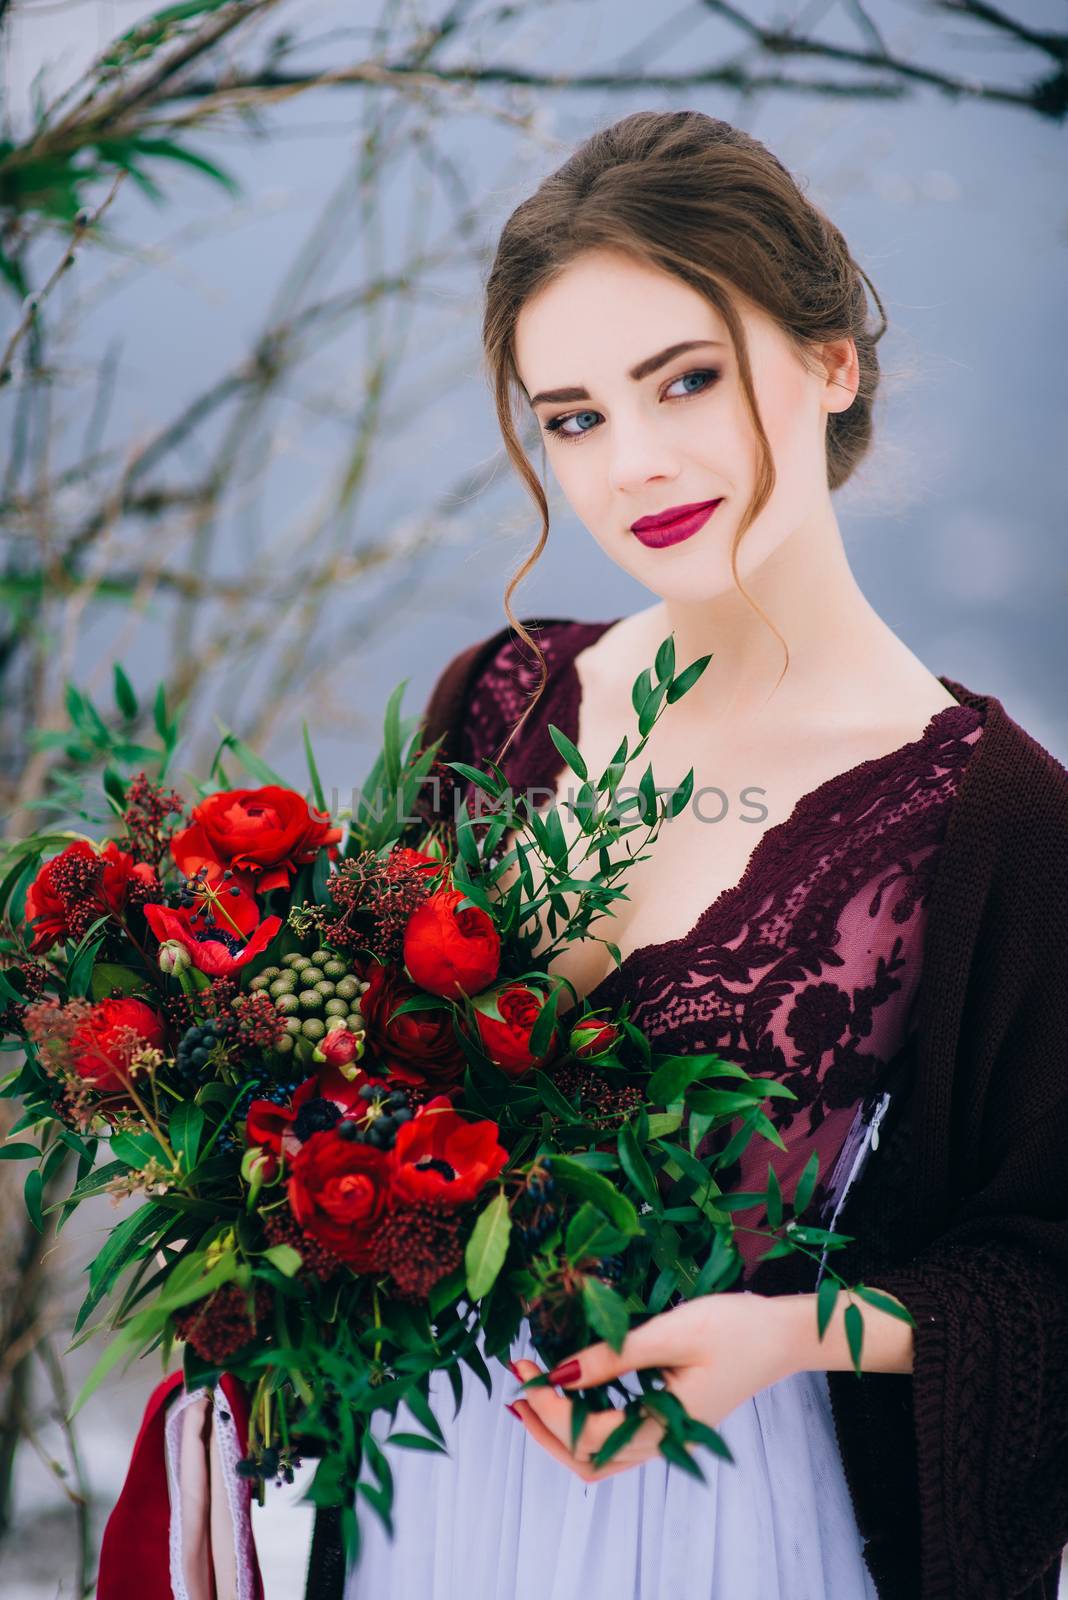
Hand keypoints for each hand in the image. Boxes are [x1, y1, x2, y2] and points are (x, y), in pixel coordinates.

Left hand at [507, 1292, 797, 1482]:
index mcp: (665, 1426)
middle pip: (586, 1459)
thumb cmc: (733, 1327)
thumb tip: (558, 1373)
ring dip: (560, 1433)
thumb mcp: (670, 1332)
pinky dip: (584, 1426)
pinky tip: (570, 1394)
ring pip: (599, 1457)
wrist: (780, 1336)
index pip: (589, 1435)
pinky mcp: (667, 1421)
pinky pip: (616, 1440)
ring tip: (530, 1396)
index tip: (524, 1370)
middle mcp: (662, 1442)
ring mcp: (666, 1436)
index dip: (549, 1407)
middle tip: (516, 1387)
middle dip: (545, 1427)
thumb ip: (614, 1356)